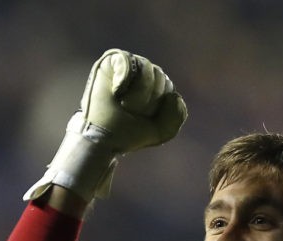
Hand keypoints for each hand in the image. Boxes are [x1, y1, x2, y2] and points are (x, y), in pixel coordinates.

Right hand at [24, 49, 187, 202]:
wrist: (105, 139)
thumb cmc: (129, 133)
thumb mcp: (162, 131)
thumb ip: (177, 116)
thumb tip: (175, 95)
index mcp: (157, 86)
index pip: (168, 87)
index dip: (157, 106)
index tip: (141, 117)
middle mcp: (143, 72)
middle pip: (159, 76)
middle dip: (148, 100)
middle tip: (131, 111)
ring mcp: (127, 65)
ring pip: (146, 69)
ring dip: (137, 93)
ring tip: (124, 103)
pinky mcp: (111, 61)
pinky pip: (126, 60)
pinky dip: (124, 78)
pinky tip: (117, 91)